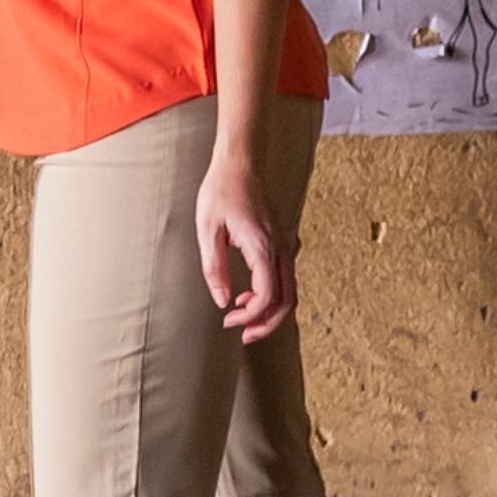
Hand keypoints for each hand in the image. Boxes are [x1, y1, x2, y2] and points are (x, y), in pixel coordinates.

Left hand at [194, 148, 293, 342]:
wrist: (240, 162)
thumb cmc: (221, 190)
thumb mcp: (207, 230)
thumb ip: (214, 268)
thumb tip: (223, 300)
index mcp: (261, 246)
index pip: (266, 297)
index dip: (249, 317)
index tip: (228, 320)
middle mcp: (279, 248)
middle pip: (288, 302)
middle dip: (267, 324)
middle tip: (244, 335)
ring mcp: (284, 245)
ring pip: (290, 292)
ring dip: (270, 311)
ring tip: (243, 317)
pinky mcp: (281, 242)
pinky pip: (285, 278)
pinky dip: (272, 294)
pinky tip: (248, 294)